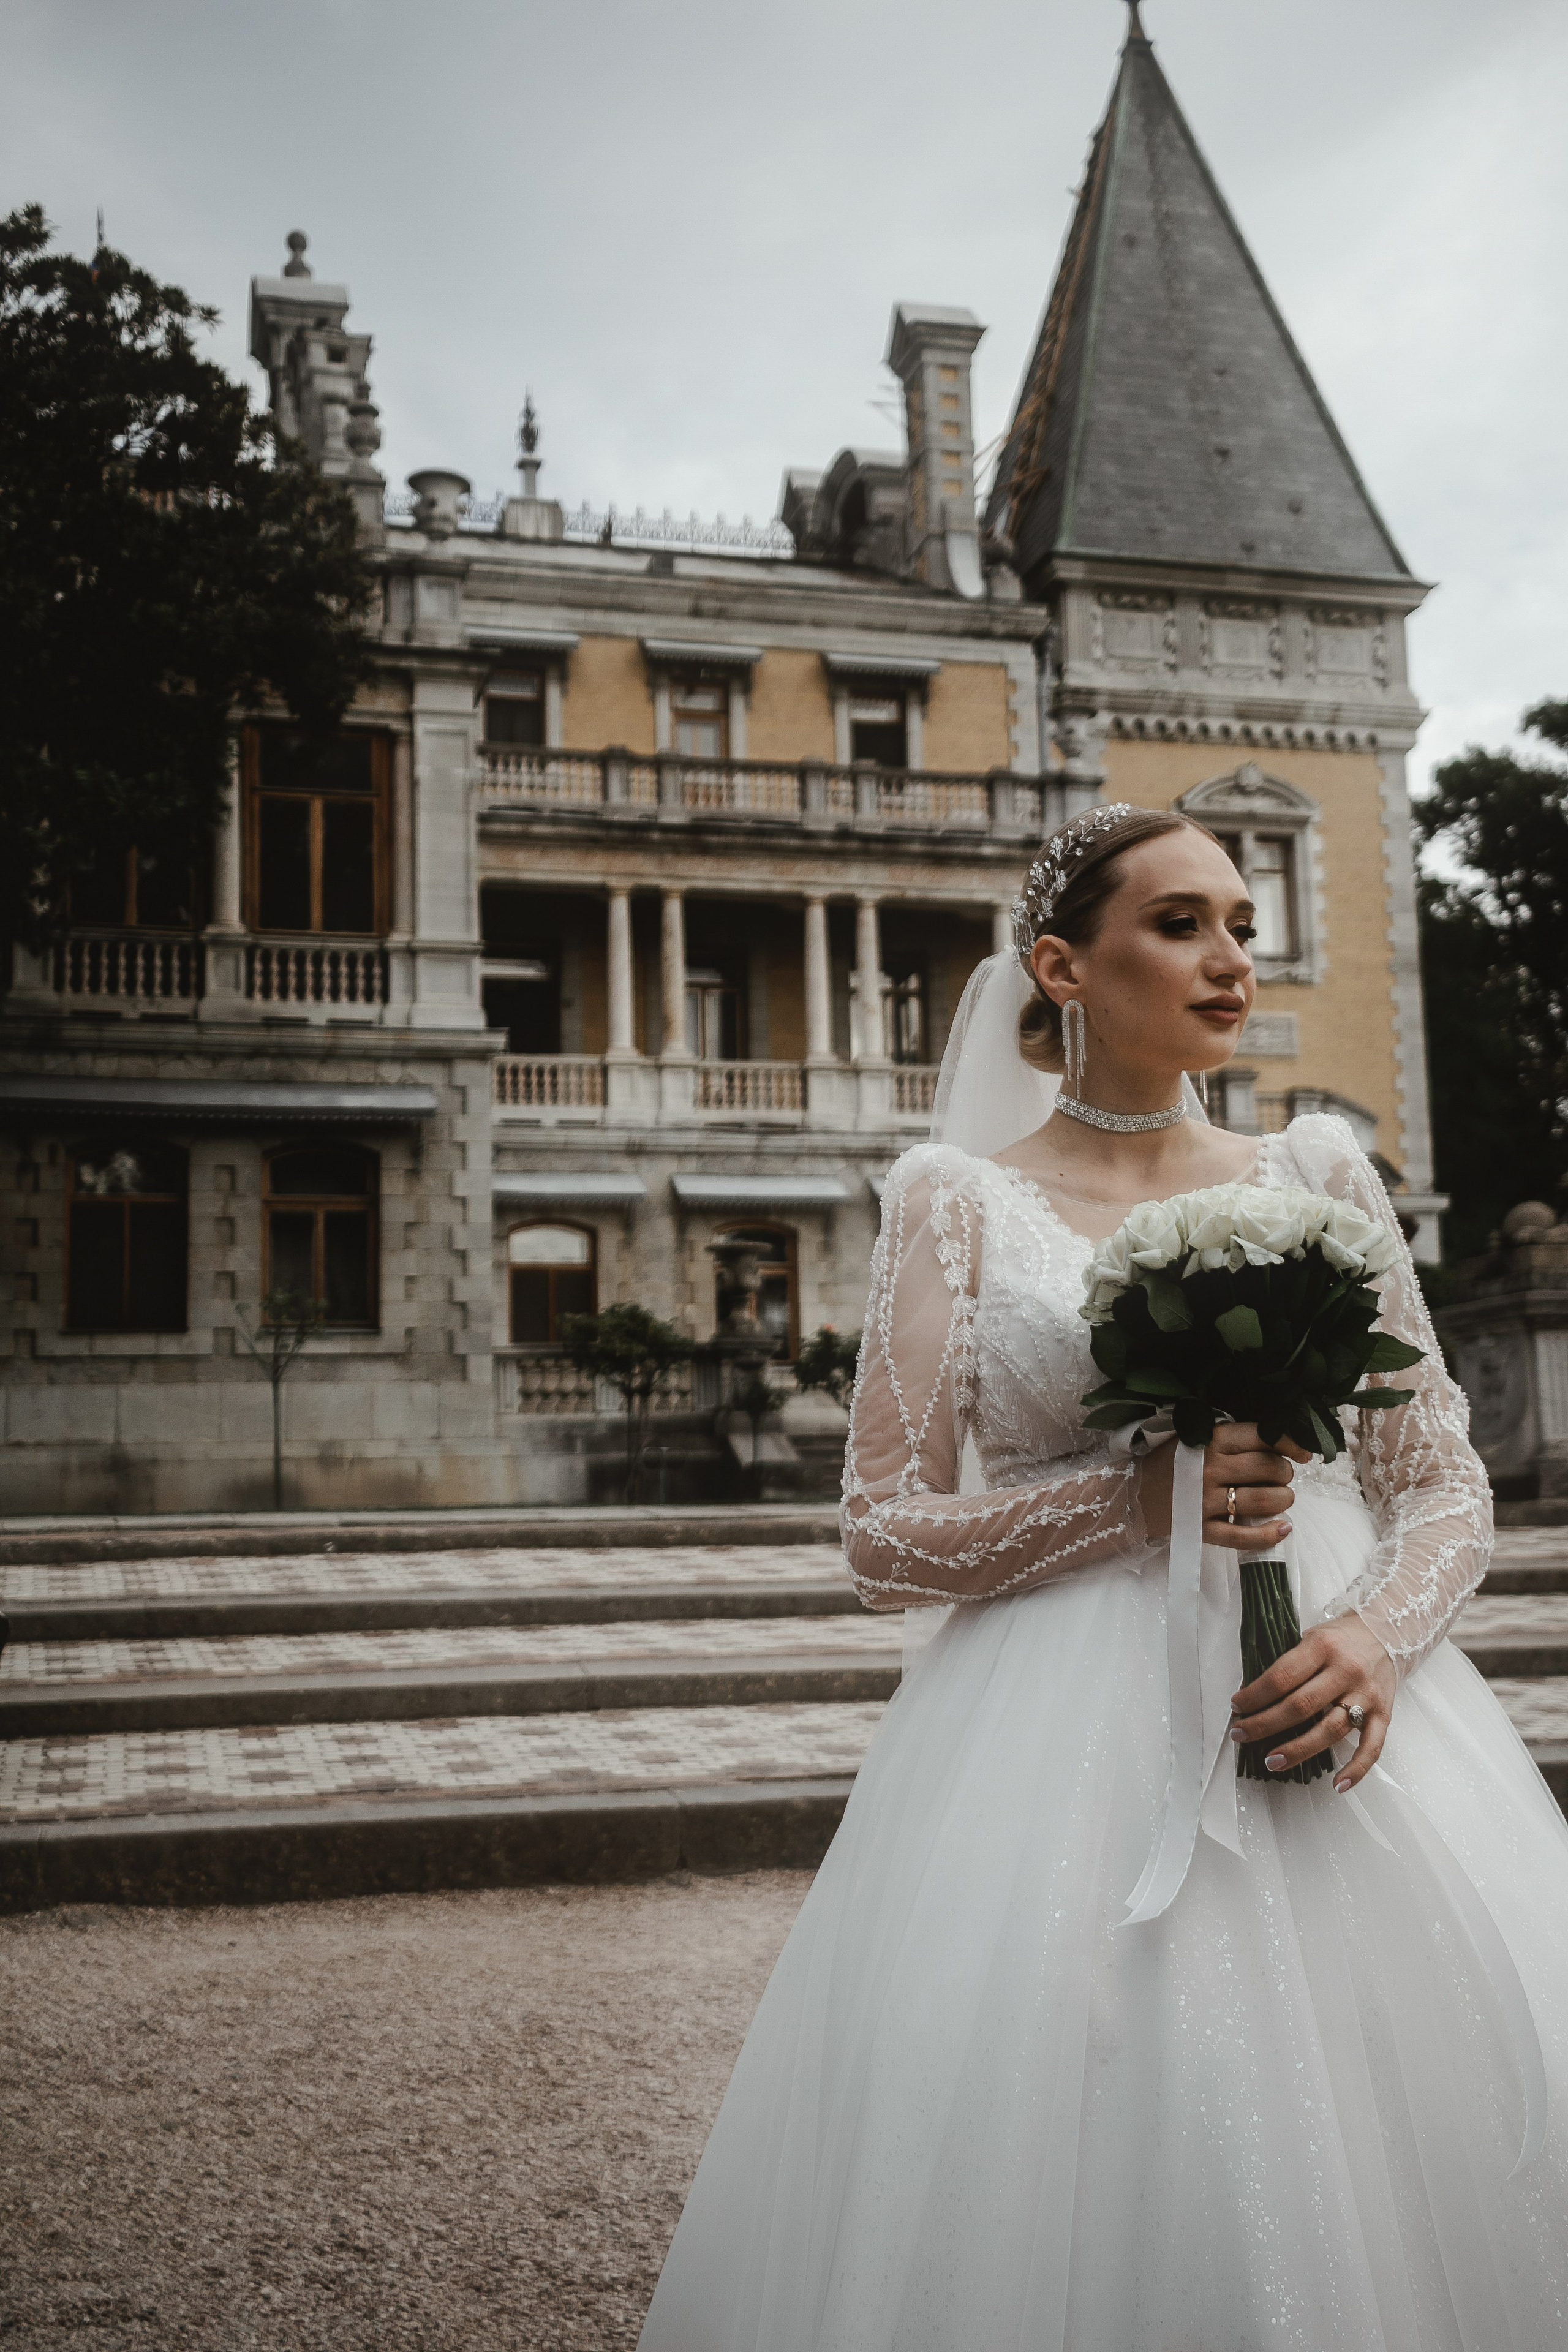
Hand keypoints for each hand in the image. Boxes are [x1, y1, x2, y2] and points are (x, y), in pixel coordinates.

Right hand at [1138, 1420, 1308, 1552]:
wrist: (1132, 1496)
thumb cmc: (1170, 1463)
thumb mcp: (1195, 1439)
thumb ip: (1231, 1438)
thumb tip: (1279, 1443)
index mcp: (1209, 1440)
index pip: (1261, 1436)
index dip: (1290, 1443)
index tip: (1303, 1453)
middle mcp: (1210, 1468)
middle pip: (1268, 1468)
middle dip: (1285, 1473)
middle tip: (1281, 1476)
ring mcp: (1205, 1501)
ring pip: (1263, 1500)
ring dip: (1283, 1499)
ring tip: (1281, 1498)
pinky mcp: (1202, 1530)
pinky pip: (1243, 1537)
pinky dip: (1269, 1535)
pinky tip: (1283, 1529)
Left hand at [1230, 1611, 1397, 1791]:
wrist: (1388, 1634)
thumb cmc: (1342, 1639)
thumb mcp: (1312, 1637)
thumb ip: (1291, 1664)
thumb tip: (1255, 1696)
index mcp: (1323, 1647)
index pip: (1282, 1676)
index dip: (1255, 1695)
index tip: (1237, 1707)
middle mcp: (1347, 1670)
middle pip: (1301, 1706)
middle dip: (1265, 1724)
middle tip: (1241, 1735)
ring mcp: (1367, 1695)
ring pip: (1330, 1730)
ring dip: (1298, 1750)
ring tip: (1272, 1761)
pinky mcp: (1384, 1715)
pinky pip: (1371, 1747)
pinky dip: (1356, 1769)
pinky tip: (1338, 1784)